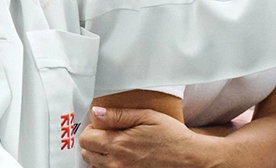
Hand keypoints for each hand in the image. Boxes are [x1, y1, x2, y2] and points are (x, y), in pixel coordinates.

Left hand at [80, 106, 216, 167]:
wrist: (189, 159)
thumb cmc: (173, 136)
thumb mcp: (148, 116)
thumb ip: (119, 115)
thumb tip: (97, 113)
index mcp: (119, 143)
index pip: (86, 138)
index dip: (93, 129)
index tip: (103, 126)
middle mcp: (116, 162)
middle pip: (87, 153)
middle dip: (94, 142)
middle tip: (109, 135)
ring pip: (94, 166)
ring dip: (100, 155)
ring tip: (117, 147)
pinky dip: (109, 165)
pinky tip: (123, 158)